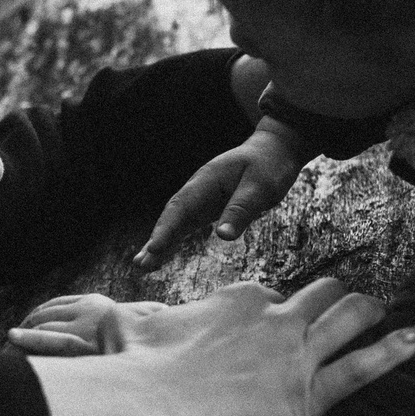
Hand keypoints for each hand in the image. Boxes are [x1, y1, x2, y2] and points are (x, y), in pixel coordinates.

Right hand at [25, 277, 414, 415]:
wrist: (157, 404)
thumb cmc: (140, 369)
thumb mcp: (128, 329)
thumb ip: (114, 321)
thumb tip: (31, 329)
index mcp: (241, 296)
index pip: (277, 292)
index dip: (287, 304)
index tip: (292, 311)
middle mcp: (276, 315)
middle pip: (324, 296)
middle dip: (342, 298)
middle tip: (360, 303)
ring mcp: (298, 352)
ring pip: (352, 318)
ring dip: (373, 315)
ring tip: (394, 316)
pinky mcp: (311, 391)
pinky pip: (366, 365)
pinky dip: (395, 351)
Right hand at [135, 120, 310, 268]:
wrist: (274, 150)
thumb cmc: (269, 165)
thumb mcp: (261, 187)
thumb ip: (241, 210)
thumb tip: (222, 237)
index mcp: (207, 181)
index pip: (181, 207)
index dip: (167, 229)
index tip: (155, 248)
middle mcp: (198, 190)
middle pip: (172, 217)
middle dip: (156, 240)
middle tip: (140, 264)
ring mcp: (201, 199)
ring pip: (176, 224)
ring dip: (160, 243)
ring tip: (141, 266)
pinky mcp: (207, 209)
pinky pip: (186, 226)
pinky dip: (173, 241)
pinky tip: (160, 255)